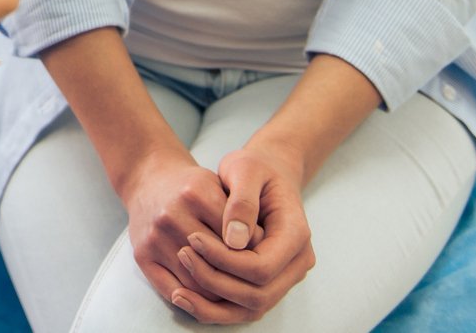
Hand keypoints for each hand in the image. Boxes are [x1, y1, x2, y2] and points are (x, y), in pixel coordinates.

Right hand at [120, 149, 263, 321]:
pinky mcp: (142, 254)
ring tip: (233, 287)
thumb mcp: (220, 187)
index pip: (237, 239)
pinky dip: (194, 298)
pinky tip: (207, 291)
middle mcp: (172, 215)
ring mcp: (155, 237)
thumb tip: (266, 252)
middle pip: (218, 263)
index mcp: (196, 194)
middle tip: (253, 279)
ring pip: (197, 282)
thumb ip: (242, 214)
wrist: (149, 181)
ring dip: (218, 291)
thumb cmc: (192, 187)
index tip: (266, 257)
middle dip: (240, 275)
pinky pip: (173, 289)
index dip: (257, 253)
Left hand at [166, 143, 314, 322]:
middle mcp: (297, 262)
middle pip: (258, 294)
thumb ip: (242, 202)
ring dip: (214, 305)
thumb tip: (233, 240)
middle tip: (181, 256)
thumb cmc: (255, 168)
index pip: (261, 267)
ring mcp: (285, 276)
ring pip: (252, 308)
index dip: (225, 260)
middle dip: (216, 281)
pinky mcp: (268, 282)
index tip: (192, 239)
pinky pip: (244, 306)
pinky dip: (216, 308)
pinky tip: (186, 298)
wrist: (267, 174)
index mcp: (296, 234)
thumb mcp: (246, 169)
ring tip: (178, 291)